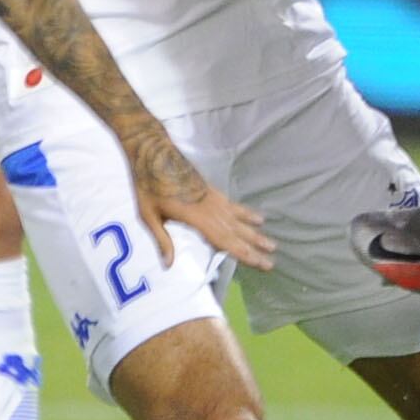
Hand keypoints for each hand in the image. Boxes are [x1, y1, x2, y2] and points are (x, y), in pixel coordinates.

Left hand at [125, 129, 273, 271]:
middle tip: (272, 262)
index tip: (261, 264)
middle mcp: (210, 209)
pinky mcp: (212, 190)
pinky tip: (258, 218)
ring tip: (272, 244)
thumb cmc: (147, 186)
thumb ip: (161, 240)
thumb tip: (168, 265)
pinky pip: (234, 205)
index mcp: (196, 217)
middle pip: (237, 233)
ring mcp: (213, 198)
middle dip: (255, 249)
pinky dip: (247, 214)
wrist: (154, 153)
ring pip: (239, 220)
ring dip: (256, 233)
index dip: (243, 254)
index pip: (224, 241)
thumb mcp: (148, 215)